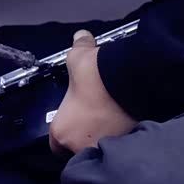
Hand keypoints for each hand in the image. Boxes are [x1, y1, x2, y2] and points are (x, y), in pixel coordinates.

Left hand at [49, 30, 136, 154]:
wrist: (128, 78)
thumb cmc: (95, 73)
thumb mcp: (79, 55)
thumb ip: (78, 47)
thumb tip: (81, 36)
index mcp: (62, 130)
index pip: (55, 142)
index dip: (64, 129)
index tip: (72, 119)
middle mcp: (80, 145)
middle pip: (78, 145)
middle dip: (84, 133)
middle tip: (94, 116)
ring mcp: (104, 146)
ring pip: (99, 145)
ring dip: (104, 134)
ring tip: (112, 116)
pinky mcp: (126, 143)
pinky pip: (120, 142)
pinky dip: (122, 133)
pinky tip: (125, 117)